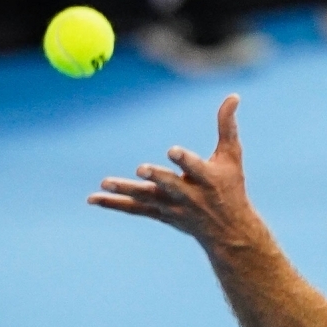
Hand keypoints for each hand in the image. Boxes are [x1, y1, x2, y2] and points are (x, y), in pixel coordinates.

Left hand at [87, 94, 259, 247]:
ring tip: (105, 182)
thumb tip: (233, 95)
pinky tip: (93, 199)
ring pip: (146, 198)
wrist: (227, 230)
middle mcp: (189, 195)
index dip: (184, 159)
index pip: (195, 167)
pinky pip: (134, 209)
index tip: (172, 150)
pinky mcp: (159, 214)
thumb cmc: (230, 187)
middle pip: (169, 185)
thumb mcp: (232, 157)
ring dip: (126, 190)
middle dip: (156, 177)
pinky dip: (114, 203)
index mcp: (207, 179)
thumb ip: (227, 126)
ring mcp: (172, 206)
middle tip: (140, 168)